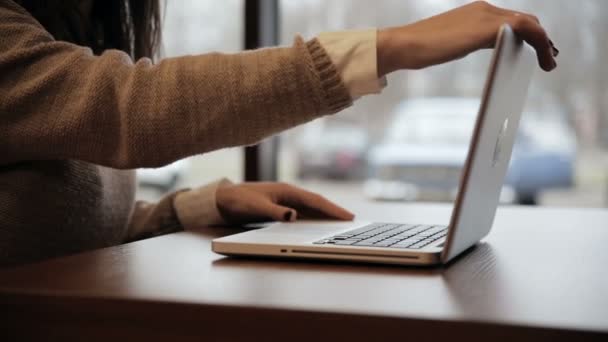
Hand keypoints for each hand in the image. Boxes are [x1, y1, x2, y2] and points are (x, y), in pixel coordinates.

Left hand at [216, 182, 354, 224]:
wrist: (223, 199)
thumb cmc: (238, 201)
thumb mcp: (256, 208)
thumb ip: (275, 212)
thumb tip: (293, 216)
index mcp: (287, 191)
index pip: (315, 201)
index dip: (332, 209)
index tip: (348, 216)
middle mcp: (289, 194)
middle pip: (317, 203)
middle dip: (334, 211)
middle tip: (351, 220)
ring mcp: (285, 200)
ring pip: (311, 208)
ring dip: (326, 214)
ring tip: (341, 223)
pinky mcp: (281, 207)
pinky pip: (303, 212)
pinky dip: (314, 218)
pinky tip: (319, 224)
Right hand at [377, 1, 557, 75]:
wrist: (403, 45)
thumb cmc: (419, 48)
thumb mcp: (450, 42)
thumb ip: (468, 40)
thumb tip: (480, 49)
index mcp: (475, 12)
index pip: (510, 19)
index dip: (528, 33)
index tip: (536, 49)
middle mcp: (484, 9)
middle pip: (525, 20)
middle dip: (540, 38)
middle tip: (548, 57)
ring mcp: (486, 17)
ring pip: (530, 24)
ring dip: (544, 43)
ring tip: (549, 63)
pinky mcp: (487, 29)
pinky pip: (527, 31)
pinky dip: (540, 43)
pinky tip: (543, 60)